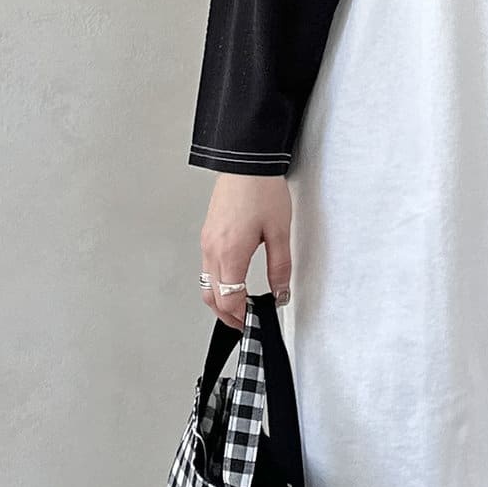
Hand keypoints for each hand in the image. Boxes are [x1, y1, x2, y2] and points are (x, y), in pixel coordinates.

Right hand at [199, 174, 291, 328]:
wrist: (247, 163)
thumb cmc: (262, 191)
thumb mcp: (280, 232)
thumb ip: (280, 267)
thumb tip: (281, 292)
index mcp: (231, 253)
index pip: (230, 298)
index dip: (241, 316)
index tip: (253, 322)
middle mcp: (213, 250)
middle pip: (212, 296)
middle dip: (228, 315)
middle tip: (245, 322)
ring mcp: (207, 242)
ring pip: (206, 284)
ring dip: (220, 299)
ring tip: (239, 307)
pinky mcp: (207, 235)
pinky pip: (206, 268)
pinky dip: (217, 283)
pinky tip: (232, 282)